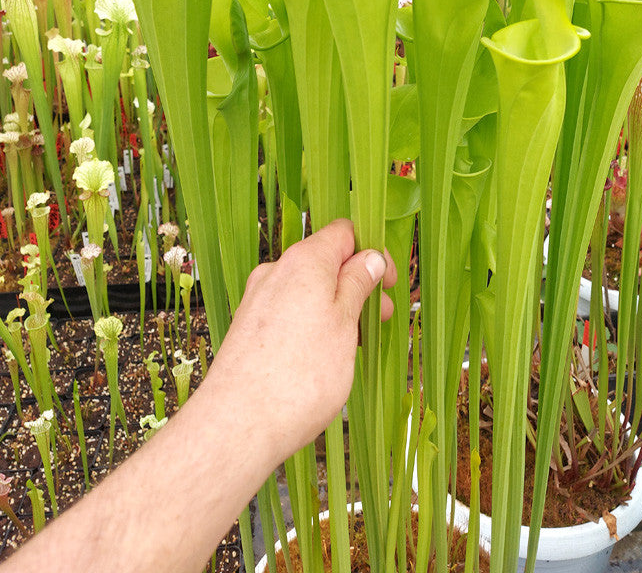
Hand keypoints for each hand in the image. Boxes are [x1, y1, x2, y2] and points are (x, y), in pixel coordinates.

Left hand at [203, 219, 396, 465]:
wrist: (238, 424)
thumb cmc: (300, 374)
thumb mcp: (345, 323)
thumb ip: (357, 284)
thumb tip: (369, 257)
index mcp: (304, 260)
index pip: (343, 232)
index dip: (371, 251)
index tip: (387, 283)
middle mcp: (276, 272)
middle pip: (325, 262)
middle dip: (357, 284)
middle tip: (381, 318)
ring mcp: (258, 300)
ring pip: (307, 290)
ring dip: (336, 307)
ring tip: (354, 344)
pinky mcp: (248, 328)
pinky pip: (288, 312)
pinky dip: (312, 323)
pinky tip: (322, 356)